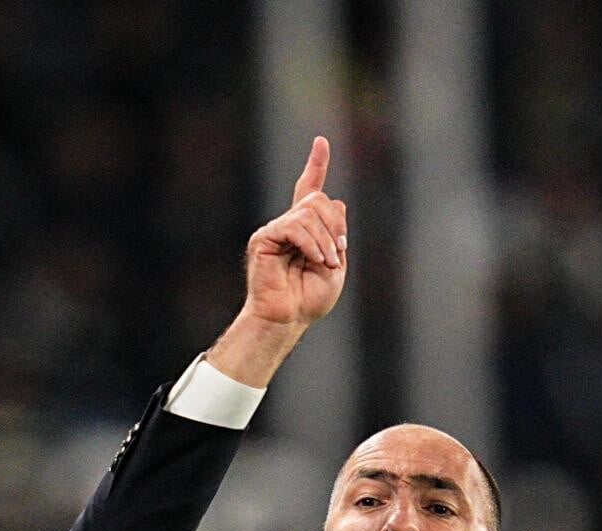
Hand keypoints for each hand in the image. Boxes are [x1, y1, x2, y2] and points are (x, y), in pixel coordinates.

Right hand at [244, 136, 347, 325]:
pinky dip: (310, 243)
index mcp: (306, 229)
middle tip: (338, 252)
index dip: (316, 165)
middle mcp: (289, 225)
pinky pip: (294, 225)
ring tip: (325, 263)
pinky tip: (314, 259)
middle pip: (318, 199)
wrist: (289, 317)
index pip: (309, 189)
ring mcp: (275, 230)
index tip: (321, 142)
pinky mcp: (264, 238)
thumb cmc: (310, 298)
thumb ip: (337, 233)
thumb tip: (337, 200)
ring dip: (325, 239)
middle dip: (335, 225)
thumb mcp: (336, 263)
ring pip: (309, 211)